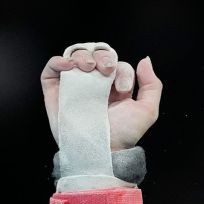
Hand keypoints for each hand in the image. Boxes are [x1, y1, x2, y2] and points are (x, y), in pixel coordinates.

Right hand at [41, 44, 161, 149]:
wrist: (101, 148)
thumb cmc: (124, 134)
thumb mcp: (147, 110)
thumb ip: (152, 85)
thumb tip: (144, 60)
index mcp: (115, 86)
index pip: (117, 64)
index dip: (121, 70)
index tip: (122, 89)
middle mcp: (95, 83)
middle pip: (96, 54)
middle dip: (103, 56)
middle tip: (105, 70)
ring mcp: (75, 85)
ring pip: (76, 56)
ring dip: (83, 55)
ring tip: (89, 67)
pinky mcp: (56, 90)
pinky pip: (52, 68)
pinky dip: (58, 61)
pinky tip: (69, 66)